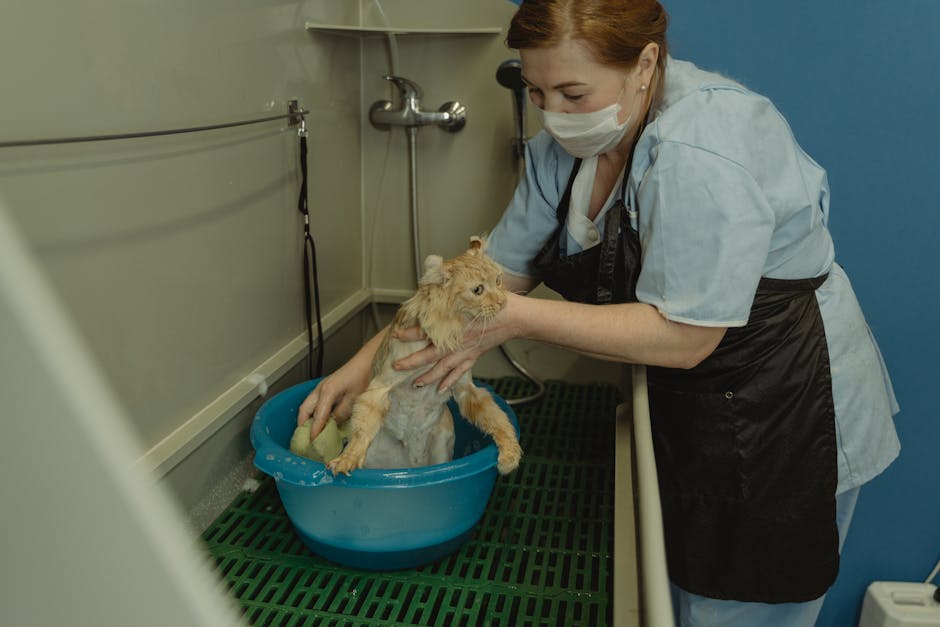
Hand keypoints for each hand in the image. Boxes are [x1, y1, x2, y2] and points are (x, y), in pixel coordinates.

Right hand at [296, 359, 368, 441]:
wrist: (368, 361)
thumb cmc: (364, 376)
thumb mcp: (355, 399)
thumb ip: (342, 413)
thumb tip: (333, 423)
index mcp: (327, 392)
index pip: (317, 416)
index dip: (314, 430)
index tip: (312, 442)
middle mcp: (321, 389)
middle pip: (304, 409)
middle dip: (302, 424)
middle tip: (305, 438)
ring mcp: (322, 386)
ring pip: (307, 405)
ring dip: (306, 417)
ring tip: (310, 431)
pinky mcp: (327, 386)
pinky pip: (314, 401)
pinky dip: (313, 411)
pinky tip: (320, 419)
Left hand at [392, 297, 517, 390]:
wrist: (517, 316)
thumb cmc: (496, 301)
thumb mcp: (472, 289)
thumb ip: (452, 286)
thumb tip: (437, 274)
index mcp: (455, 325)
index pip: (427, 331)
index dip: (410, 334)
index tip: (396, 334)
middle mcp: (458, 341)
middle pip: (430, 355)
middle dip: (412, 362)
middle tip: (396, 366)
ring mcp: (467, 351)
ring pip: (443, 368)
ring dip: (428, 377)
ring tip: (415, 384)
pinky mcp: (475, 355)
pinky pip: (460, 372)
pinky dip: (450, 381)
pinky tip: (441, 389)